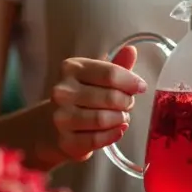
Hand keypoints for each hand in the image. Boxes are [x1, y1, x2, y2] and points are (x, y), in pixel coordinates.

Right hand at [49, 46, 146, 161]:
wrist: (50, 126)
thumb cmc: (79, 97)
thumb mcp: (95, 77)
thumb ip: (115, 66)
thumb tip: (131, 50)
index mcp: (71, 69)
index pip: (110, 74)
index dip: (131, 81)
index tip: (141, 87)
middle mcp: (63, 91)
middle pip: (110, 97)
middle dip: (126, 102)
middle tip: (128, 104)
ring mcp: (61, 117)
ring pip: (103, 119)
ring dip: (120, 119)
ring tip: (122, 117)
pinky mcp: (65, 140)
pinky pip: (97, 139)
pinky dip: (113, 134)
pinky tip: (117, 130)